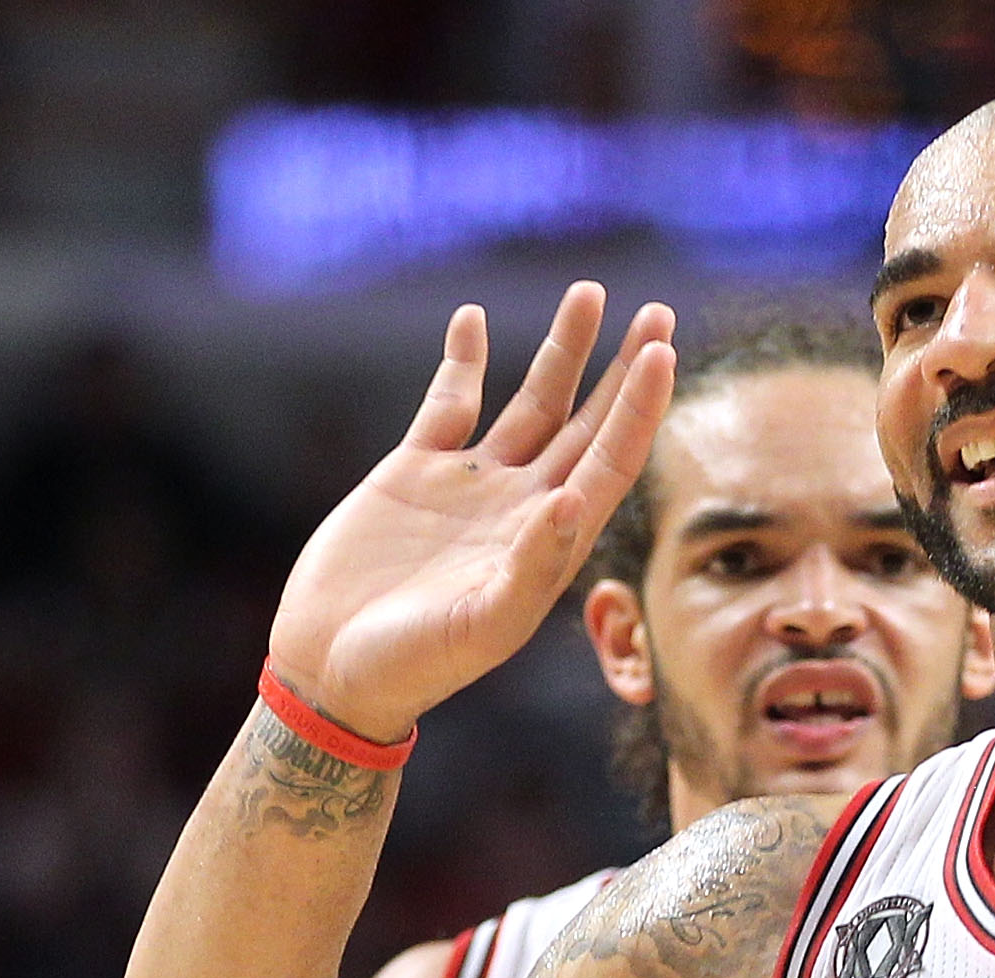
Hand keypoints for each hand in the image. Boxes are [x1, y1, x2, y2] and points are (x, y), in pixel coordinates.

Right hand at [267, 285, 676, 743]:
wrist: (330, 669)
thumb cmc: (412, 666)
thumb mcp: (481, 626)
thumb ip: (532, 568)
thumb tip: (574, 502)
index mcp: (550, 544)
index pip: (612, 463)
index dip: (640, 410)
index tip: (664, 354)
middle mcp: (522, 508)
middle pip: (587, 423)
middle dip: (624, 370)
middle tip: (659, 314)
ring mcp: (472, 487)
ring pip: (530, 402)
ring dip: (561, 350)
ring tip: (590, 292)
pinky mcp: (414, 471)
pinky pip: (449, 404)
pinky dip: (463, 362)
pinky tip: (472, 318)